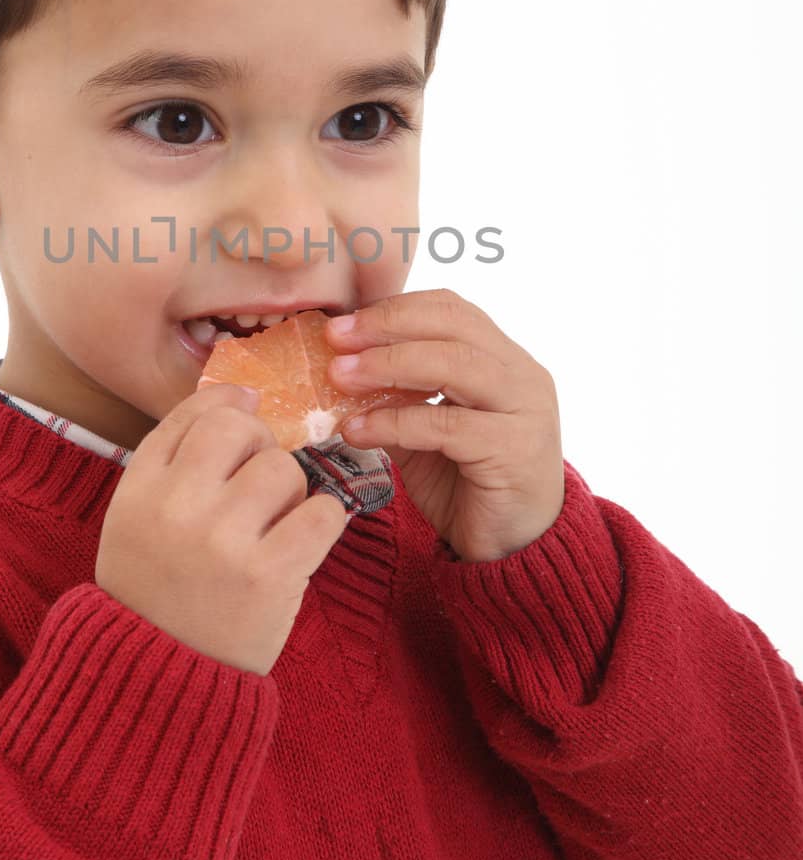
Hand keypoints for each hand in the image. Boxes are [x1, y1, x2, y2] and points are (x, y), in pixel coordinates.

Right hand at [95, 382, 349, 675]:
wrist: (157, 679)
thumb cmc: (155, 588)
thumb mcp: (138, 516)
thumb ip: (175, 456)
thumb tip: (243, 392)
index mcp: (140, 487)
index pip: (195, 411)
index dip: (230, 408)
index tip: (245, 424)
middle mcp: (176, 505)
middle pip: (241, 428)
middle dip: (260, 448)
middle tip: (258, 488)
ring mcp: (222, 540)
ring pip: (284, 468)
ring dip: (292, 492)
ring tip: (275, 526)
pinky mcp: (268, 575)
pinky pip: (323, 513)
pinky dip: (323, 522)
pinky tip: (303, 542)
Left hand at [325, 288, 564, 561]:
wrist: (515, 551)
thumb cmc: (468, 486)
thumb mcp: (423, 434)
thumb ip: (394, 399)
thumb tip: (335, 370)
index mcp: (504, 359)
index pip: (451, 308)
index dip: (395, 309)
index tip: (344, 324)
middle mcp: (522, 375)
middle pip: (453, 325)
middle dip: (387, 326)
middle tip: (335, 339)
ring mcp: (525, 410)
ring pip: (453, 364)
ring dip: (387, 365)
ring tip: (339, 377)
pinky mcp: (514, 450)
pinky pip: (445, 424)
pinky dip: (394, 422)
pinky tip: (357, 431)